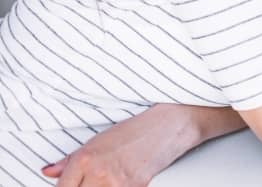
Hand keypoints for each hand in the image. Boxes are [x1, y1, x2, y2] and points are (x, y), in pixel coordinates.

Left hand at [42, 104, 243, 186]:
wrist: (169, 125)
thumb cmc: (135, 129)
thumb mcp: (98, 140)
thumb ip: (70, 160)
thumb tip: (49, 171)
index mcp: (85, 159)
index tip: (69, 186)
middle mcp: (99, 174)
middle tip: (92, 181)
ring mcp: (118, 184)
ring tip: (107, 179)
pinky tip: (119, 180)